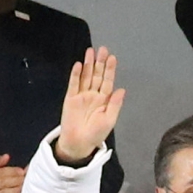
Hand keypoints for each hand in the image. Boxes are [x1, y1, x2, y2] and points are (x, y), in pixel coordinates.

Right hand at [55, 47, 125, 163]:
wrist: (79, 143)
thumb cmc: (96, 133)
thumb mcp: (109, 119)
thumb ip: (115, 104)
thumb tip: (122, 89)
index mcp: (105, 99)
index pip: (108, 81)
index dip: (110, 70)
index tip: (113, 58)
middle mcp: (94, 94)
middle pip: (97, 75)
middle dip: (100, 62)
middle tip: (102, 49)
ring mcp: (81, 95)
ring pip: (86, 77)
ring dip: (88, 65)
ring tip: (90, 51)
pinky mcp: (70, 99)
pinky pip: (73, 84)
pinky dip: (76, 75)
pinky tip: (78, 65)